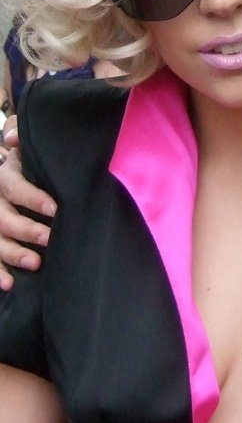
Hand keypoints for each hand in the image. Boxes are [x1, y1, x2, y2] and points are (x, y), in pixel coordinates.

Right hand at [0, 117, 56, 290]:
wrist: (2, 171)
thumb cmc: (20, 162)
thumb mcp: (23, 149)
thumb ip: (20, 139)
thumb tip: (12, 139)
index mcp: (2, 177)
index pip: (15, 188)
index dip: (33, 198)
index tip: (55, 209)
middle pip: (4, 219)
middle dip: (26, 230)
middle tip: (49, 239)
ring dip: (13, 254)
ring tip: (35, 263)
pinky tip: (8, 283)